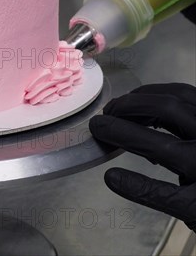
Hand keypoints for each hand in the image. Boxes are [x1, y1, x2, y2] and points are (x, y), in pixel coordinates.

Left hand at [89, 83, 195, 230]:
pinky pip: (162, 192)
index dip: (146, 94)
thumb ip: (190, 128)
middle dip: (129, 106)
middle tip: (107, 114)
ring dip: (123, 132)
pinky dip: (134, 184)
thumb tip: (140, 117)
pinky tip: (113, 178)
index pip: (182, 94)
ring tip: (100, 130)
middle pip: (167, 109)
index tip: (123, 100)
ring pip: (161, 145)